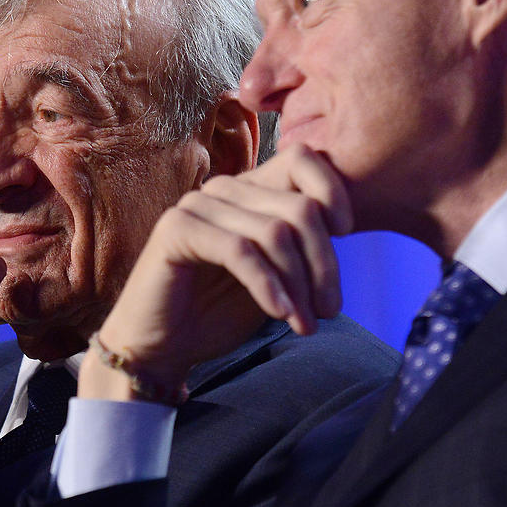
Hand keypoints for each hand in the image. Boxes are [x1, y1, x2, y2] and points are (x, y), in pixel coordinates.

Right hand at [80, 147, 352, 398]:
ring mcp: (198, 205)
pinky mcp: (178, 229)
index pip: (302, 158)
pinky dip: (267, 286)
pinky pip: (241, 251)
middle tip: (329, 310)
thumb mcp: (273, 278)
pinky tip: (280, 315)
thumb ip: (300, 250)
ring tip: (306, 325)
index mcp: (249, 190)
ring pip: (275, 232)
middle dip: (324, 264)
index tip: (346, 234)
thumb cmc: (216, 314)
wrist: (159, 348)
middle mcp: (224, 188)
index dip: (334, 190)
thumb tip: (343, 232)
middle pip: (299, 207)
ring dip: (299, 285)